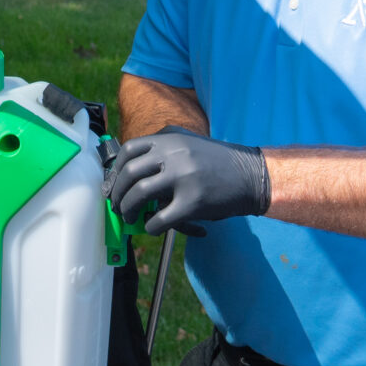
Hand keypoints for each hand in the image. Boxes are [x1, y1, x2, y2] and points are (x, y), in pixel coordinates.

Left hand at [108, 126, 271, 235]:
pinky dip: (150, 227)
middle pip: (129, 173)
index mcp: (170, 138)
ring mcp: (183, 176)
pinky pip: (159, 219)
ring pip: (139, 194)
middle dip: (117, 194)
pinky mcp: (192, 202)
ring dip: (128, 210)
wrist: (253, 176)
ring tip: (130, 218)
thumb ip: (163, 150)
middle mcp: (174, 153)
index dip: (116, 171)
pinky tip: (153, 227)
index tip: (113, 186)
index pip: (129, 150)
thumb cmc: (220, 163)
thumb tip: (131, 173)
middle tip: (118, 207)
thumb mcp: (189, 143)